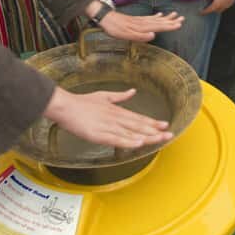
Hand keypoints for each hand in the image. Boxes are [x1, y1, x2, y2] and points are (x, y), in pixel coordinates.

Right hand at [44, 87, 172, 148]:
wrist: (65, 106)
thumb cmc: (82, 102)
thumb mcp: (104, 96)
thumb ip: (120, 96)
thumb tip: (133, 91)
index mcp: (117, 111)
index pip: (138, 118)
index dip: (152, 123)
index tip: (165, 125)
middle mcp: (115, 118)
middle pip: (138, 126)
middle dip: (154, 131)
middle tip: (169, 134)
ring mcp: (108, 126)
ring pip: (130, 133)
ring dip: (146, 137)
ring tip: (160, 139)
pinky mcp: (98, 134)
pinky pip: (116, 139)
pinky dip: (128, 142)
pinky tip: (138, 143)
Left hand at [91, 6, 183, 41]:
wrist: (105, 18)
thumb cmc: (115, 28)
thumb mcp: (126, 35)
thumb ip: (140, 36)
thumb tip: (153, 36)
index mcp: (142, 27)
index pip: (159, 27)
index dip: (169, 26)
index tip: (179, 25)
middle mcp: (143, 23)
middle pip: (160, 22)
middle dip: (171, 21)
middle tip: (182, 18)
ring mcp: (140, 20)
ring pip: (156, 19)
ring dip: (166, 18)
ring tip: (175, 15)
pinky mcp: (136, 20)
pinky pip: (149, 18)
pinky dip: (156, 16)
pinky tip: (160, 15)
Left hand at [200, 0, 234, 14]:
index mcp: (217, 4)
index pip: (209, 10)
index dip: (204, 12)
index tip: (200, 13)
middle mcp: (223, 6)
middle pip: (217, 11)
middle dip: (212, 10)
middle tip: (208, 7)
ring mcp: (229, 4)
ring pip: (222, 8)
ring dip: (218, 7)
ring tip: (214, 3)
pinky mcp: (233, 1)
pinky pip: (226, 5)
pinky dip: (223, 4)